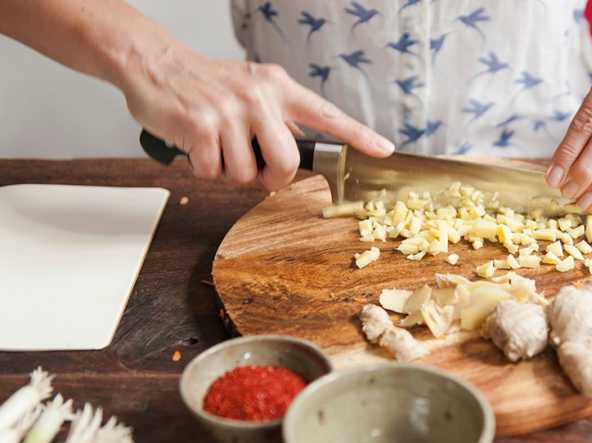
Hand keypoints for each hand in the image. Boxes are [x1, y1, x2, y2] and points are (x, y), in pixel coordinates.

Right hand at [118, 45, 393, 190]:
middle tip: (256, 169)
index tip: (384, 149)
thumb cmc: (207, 85)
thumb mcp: (251, 89)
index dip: (358, 135)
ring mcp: (230, 111)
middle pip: (287, 162)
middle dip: (272, 178)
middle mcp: (260, 96)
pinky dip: (203, 168)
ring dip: (230, 171)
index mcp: (279, 88)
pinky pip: (214, 172)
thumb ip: (277, 118)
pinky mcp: (202, 126)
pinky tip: (195, 144)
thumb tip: (297, 158)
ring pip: (247, 174)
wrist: (155, 63)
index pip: (326, 115)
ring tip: (216, 146)